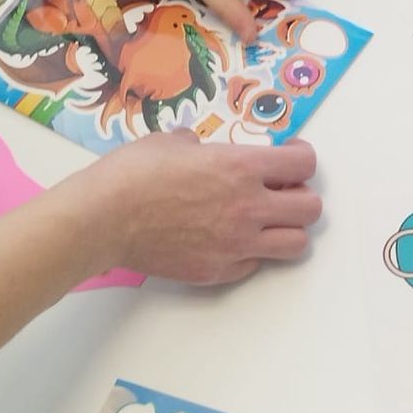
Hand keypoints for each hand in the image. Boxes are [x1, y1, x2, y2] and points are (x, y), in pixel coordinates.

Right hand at [81, 132, 322, 284]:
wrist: (99, 220)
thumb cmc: (130, 174)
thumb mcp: (171, 142)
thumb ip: (200, 145)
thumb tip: (200, 148)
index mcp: (242, 167)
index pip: (305, 164)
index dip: (301, 157)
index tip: (291, 156)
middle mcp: (248, 208)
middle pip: (312, 208)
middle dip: (301, 196)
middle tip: (281, 191)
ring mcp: (236, 244)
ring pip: (296, 244)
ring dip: (287, 229)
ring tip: (266, 221)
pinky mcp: (218, 271)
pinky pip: (255, 264)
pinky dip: (251, 252)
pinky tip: (230, 240)